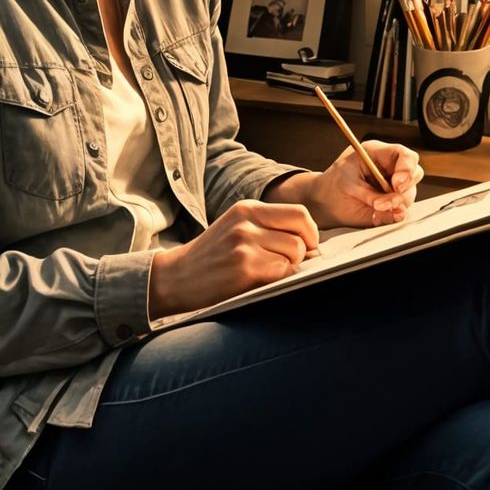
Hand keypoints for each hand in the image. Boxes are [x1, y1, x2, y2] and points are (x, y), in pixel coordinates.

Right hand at [147, 200, 317, 319]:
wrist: (176, 277)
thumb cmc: (211, 258)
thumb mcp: (236, 229)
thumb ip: (268, 229)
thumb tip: (313, 245)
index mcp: (247, 208)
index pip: (299, 213)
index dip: (311, 232)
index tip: (308, 247)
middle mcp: (247, 221)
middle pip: (301, 232)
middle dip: (303, 252)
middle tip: (290, 264)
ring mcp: (245, 242)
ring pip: (295, 252)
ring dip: (290, 267)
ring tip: (268, 273)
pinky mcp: (244, 266)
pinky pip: (282, 271)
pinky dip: (279, 279)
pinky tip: (260, 282)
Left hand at [307, 143, 421, 229]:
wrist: (323, 202)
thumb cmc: (332, 187)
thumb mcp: (348, 186)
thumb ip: (373, 198)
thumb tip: (397, 212)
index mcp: (378, 153)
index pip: (404, 155)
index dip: (406, 169)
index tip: (397, 185)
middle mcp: (389, 167)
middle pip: (414, 173)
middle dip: (404, 189)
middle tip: (386, 202)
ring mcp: (393, 185)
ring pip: (410, 193)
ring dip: (397, 204)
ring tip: (376, 208)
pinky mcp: (392, 201)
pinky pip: (402, 208)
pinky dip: (393, 214)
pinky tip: (377, 214)